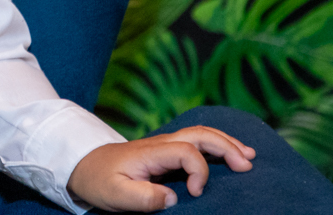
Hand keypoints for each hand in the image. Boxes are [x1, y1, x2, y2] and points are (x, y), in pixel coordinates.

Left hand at [66, 126, 254, 211]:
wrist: (83, 166)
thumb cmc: (99, 181)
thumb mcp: (115, 194)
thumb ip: (143, 198)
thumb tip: (173, 198)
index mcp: (150, 152)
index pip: (186, 151)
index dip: (199, 172)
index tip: (195, 194)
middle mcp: (161, 144)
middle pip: (199, 134)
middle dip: (226, 146)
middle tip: (247, 166)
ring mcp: (164, 145)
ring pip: (200, 134)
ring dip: (226, 142)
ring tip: (249, 156)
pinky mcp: (165, 152)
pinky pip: (196, 142)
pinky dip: (217, 145)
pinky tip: (231, 153)